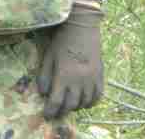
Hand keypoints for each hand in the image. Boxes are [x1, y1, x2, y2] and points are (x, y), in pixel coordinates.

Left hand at [38, 3, 104, 118]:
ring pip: (85, 102)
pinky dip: (90, 102)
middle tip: (56, 112)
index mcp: (64, 76)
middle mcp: (80, 81)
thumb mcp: (48, 56)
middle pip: (71, 104)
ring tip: (67, 106)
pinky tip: (84, 102)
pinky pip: (98, 96)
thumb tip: (43, 93)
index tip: (46, 115)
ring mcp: (92, 80)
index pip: (57, 101)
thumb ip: (45, 75)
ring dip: (75, 107)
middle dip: (62, 111)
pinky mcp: (100, 76)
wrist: (82, 28)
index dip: (51, 110)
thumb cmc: (61, 41)